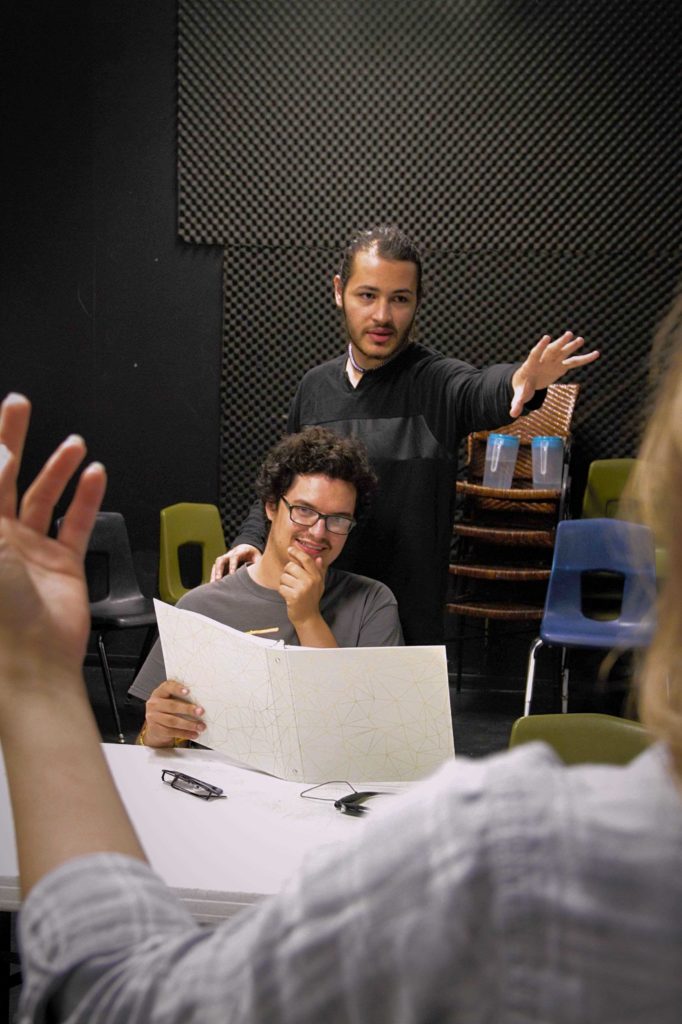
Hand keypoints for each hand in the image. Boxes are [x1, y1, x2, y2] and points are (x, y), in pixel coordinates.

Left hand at [0, 394, 106, 686]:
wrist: (30, 663)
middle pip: (4, 476)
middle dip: (12, 439)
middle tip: (20, 406)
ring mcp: (29, 552)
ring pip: (42, 497)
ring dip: (56, 468)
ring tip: (72, 443)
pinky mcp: (61, 567)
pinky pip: (75, 525)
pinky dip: (86, 499)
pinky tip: (94, 477)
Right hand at [144, 679, 205, 746]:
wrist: (155, 726)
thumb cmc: (168, 709)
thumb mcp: (170, 699)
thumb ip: (181, 697)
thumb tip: (202, 699)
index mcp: (159, 692)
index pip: (167, 687)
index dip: (177, 689)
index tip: (188, 691)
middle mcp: (154, 704)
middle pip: (172, 706)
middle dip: (188, 709)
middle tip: (201, 712)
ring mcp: (153, 717)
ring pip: (172, 721)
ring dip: (189, 724)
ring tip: (201, 726)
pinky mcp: (156, 729)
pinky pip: (171, 732)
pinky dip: (185, 733)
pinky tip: (194, 734)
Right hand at [211, 543, 261, 580]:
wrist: (248, 548)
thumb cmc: (254, 555)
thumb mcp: (258, 558)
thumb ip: (258, 565)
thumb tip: (260, 575)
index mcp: (240, 551)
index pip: (234, 557)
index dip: (232, 565)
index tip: (232, 574)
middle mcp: (230, 554)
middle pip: (221, 560)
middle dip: (219, 570)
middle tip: (218, 580)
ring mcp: (225, 558)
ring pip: (216, 564)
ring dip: (214, 574)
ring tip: (213, 585)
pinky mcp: (222, 563)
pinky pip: (215, 569)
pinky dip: (213, 576)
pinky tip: (212, 585)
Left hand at [279, 545, 325, 626]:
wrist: (308, 617)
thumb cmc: (311, 599)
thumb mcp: (319, 584)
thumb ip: (319, 571)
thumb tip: (319, 558)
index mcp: (316, 577)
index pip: (306, 559)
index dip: (297, 552)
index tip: (290, 549)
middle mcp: (310, 581)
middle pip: (290, 566)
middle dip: (287, 572)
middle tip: (291, 581)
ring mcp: (302, 589)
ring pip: (284, 577)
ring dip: (284, 583)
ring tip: (291, 590)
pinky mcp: (293, 596)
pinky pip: (281, 587)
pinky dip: (282, 591)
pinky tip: (288, 596)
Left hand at [510, 332, 599, 417]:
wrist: (526, 381)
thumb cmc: (521, 387)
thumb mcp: (519, 395)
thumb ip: (517, 403)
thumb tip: (512, 414)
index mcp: (531, 365)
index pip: (535, 354)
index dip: (541, 346)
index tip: (546, 337)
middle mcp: (543, 360)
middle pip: (551, 350)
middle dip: (559, 343)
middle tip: (569, 334)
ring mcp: (553, 362)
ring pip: (563, 352)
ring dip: (571, 346)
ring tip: (580, 340)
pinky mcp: (561, 366)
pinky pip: (574, 362)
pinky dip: (585, 358)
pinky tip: (596, 354)